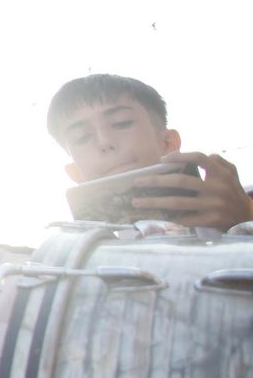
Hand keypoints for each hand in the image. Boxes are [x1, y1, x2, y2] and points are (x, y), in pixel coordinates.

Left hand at [132, 152, 252, 229]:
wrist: (248, 216)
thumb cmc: (233, 191)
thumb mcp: (231, 172)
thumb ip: (216, 161)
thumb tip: (191, 156)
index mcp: (221, 174)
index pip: (200, 158)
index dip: (179, 156)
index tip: (161, 160)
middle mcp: (217, 188)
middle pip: (181, 182)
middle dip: (155, 181)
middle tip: (136, 182)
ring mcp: (214, 206)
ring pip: (177, 203)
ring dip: (154, 202)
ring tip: (136, 202)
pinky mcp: (211, 221)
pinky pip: (185, 219)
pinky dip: (169, 218)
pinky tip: (155, 216)